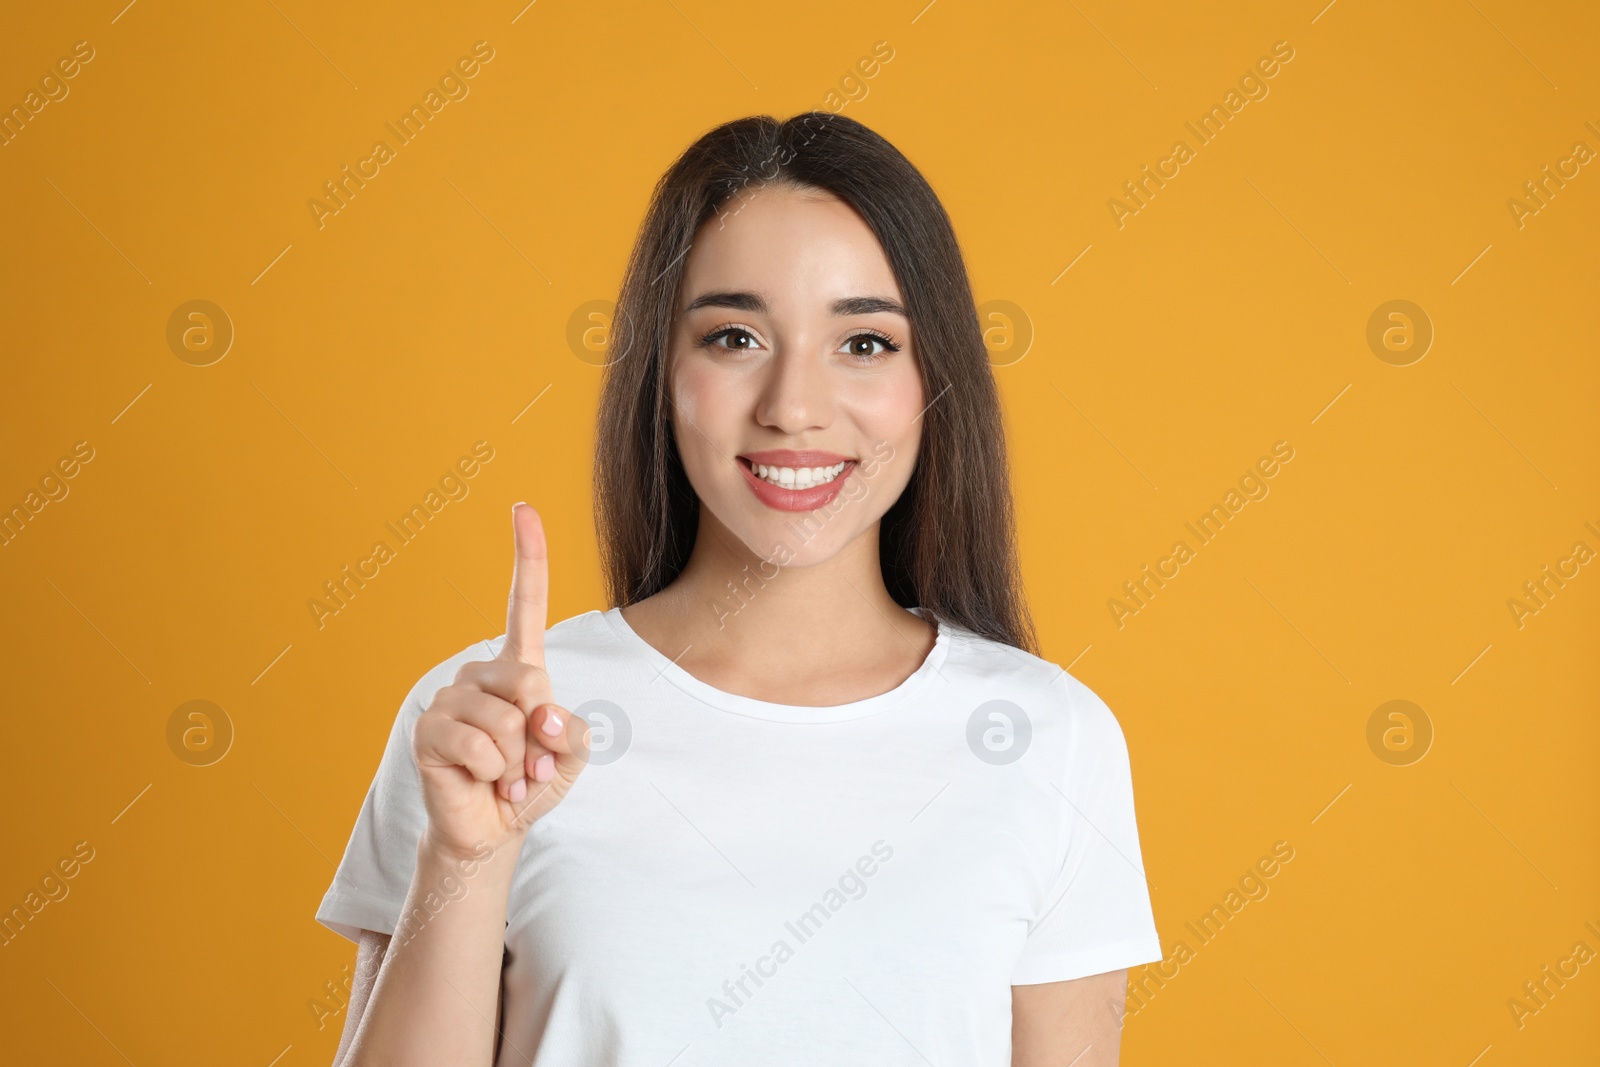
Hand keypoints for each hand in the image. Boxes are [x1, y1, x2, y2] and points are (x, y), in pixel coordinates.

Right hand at [412, 503, 589, 859]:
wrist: (492, 830)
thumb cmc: (532, 783)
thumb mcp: (570, 756)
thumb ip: (570, 731)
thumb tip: (539, 715)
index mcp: (517, 667)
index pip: (525, 604)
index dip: (527, 556)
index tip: (522, 507)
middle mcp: (480, 674)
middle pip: (530, 679)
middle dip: (541, 733)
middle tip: (530, 763)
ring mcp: (450, 698)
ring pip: (506, 721)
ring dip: (517, 763)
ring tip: (504, 777)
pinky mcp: (429, 730)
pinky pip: (480, 747)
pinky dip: (494, 775)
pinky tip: (483, 783)